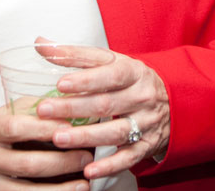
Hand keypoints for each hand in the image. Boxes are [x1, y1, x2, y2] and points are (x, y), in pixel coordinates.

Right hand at [0, 107, 91, 190]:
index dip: (48, 129)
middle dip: (63, 162)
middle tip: (87, 157)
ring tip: (84, 184)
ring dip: (60, 190)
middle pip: (27, 165)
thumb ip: (32, 110)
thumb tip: (71, 107)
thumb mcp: (0, 114)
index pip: (18, 128)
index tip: (76, 127)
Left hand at [31, 42, 170, 180]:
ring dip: (86, 136)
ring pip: (115, 132)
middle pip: (106, 104)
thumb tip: (41, 44)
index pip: (110, 75)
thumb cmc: (131, 79)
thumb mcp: (111, 61)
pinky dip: (108, 166)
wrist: (173, 100)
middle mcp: (141, 97)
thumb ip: (75, 54)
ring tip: (59, 138)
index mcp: (134, 72)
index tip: (61, 84)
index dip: (86, 79)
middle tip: (45, 111)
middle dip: (73, 108)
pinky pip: (127, 158)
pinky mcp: (146, 145)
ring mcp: (146, 123)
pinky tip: (88, 170)